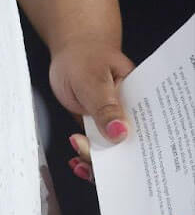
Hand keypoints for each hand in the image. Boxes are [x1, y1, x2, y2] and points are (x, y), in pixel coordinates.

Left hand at [48, 36, 135, 183]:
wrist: (70, 52)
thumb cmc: (85, 56)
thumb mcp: (93, 79)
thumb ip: (104, 106)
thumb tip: (119, 131)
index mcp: (137, 101)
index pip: (145, 131)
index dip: (137, 150)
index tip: (120, 160)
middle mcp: (128, 114)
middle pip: (128, 146)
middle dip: (113, 161)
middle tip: (92, 160)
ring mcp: (112, 122)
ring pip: (111, 151)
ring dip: (96, 162)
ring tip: (80, 162)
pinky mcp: (98, 127)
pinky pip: (96, 148)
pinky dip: (86, 156)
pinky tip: (77, 162)